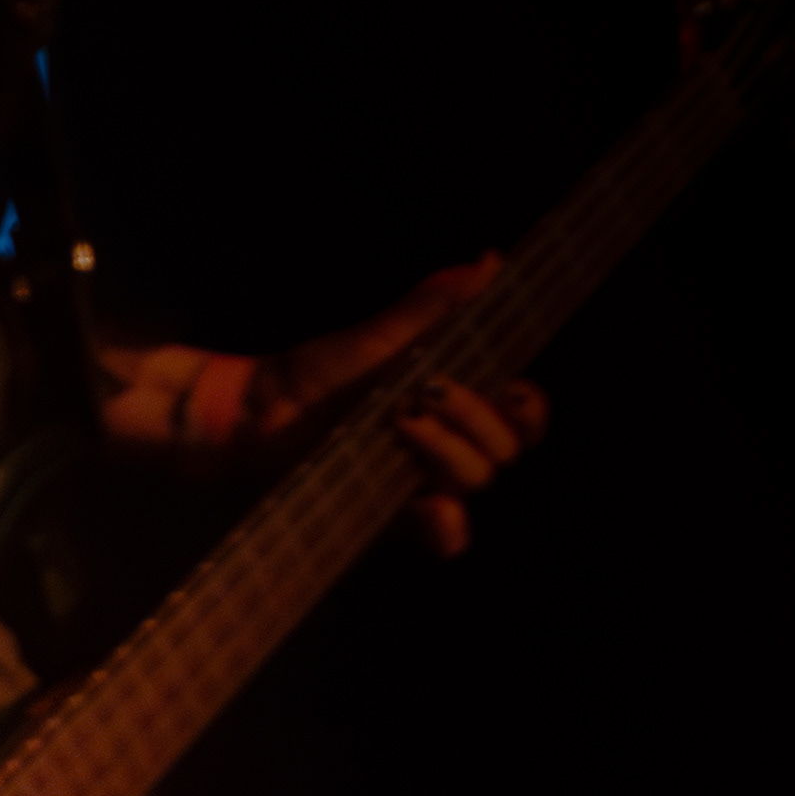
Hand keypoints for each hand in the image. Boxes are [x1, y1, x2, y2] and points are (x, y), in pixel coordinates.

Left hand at [257, 261, 546, 557]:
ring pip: (476, 480)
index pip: (523, 416)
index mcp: (463, 400)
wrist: (265, 411)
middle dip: (478, 418)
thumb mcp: (384, 331)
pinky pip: (443, 534)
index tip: (511, 389)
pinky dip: (447, 525)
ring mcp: (425, 482)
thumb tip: (492, 261)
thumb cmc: (324, 369)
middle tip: (428, 392)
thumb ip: (438, 304)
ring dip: (450, 450)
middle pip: (506, 449)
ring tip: (401, 420)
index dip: (529, 408)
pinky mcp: (395, 516)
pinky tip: (434, 506)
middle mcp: (453, 444)